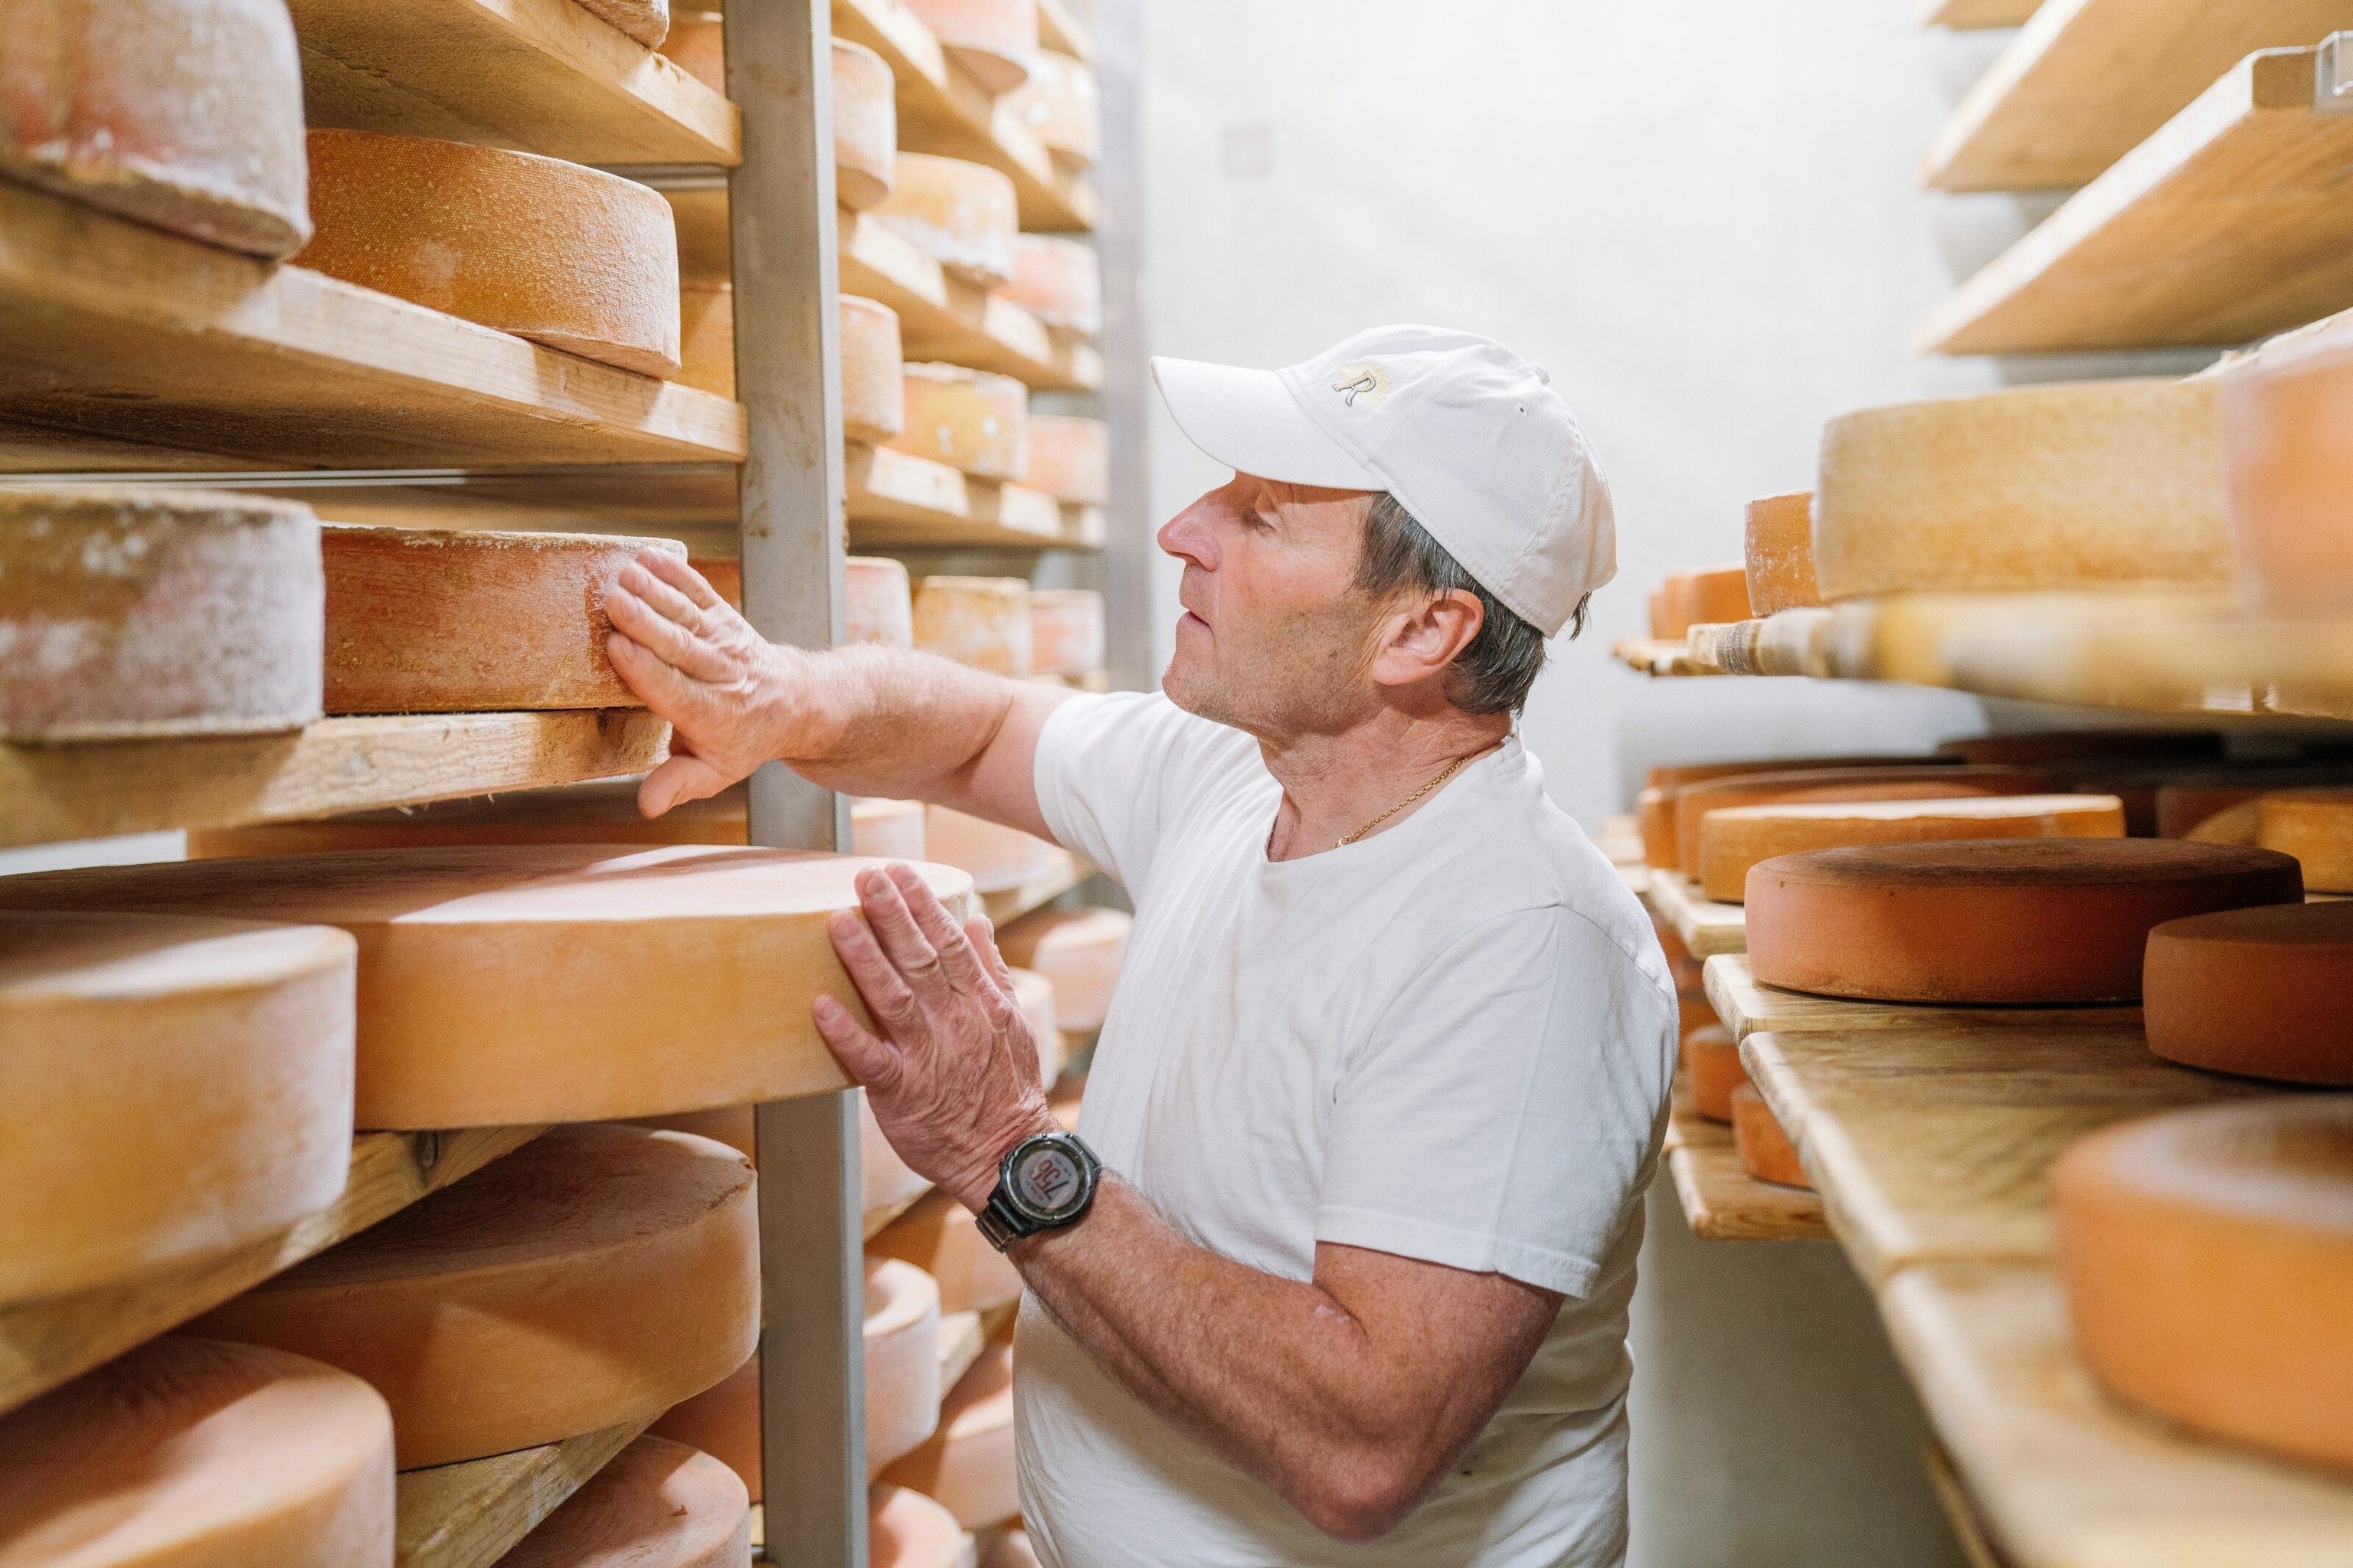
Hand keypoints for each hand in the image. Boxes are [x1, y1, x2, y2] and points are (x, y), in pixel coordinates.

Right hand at [603, 548, 807, 816]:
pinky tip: (649, 556)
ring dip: (657, 592)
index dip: (647, 670)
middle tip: (614, 602)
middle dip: (648, 623)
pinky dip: (678, 573)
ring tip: (625, 575)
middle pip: (682, 647)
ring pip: (690, 616)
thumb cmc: (741, 741)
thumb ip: (677, 784)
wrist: (793, 703)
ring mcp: (725, 641)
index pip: (677, 691)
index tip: (617, 648)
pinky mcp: (726, 617)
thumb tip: (646, 806)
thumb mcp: (714, 773)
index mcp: (714, 717)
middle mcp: (721, 675)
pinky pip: (702, 592)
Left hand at [815, 864, 1057, 1211]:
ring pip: (893, 998)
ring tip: (839, 920)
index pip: (950, 943)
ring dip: (864, 957)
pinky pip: (868, 1059)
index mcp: (980, 1004)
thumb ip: (992, 971)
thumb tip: (976, 921)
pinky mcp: (900, 1092)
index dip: (924, 905)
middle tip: (866, 878)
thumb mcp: (1013, 1024)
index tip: (902, 873)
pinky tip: (819, 1005)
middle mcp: (953, 1023)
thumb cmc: (1008, 1091)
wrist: (1008, 1156)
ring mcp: (927, 1057)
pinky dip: (844, 1032)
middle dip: (892, 916)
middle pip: (920, 959)